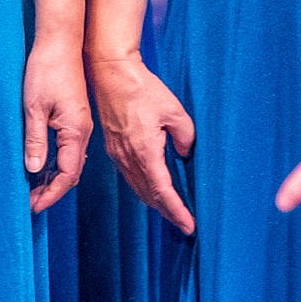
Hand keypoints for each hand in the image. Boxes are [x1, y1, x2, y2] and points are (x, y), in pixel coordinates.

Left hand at [24, 32, 92, 212]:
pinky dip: (57, 163)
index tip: (34, 206)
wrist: (61, 42)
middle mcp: (82, 131)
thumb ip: (36, 140)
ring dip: (54, 177)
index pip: (67, 174)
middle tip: (31, 202)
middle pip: (72, 172)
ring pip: (71, 161)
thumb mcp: (34, 107)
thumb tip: (34, 170)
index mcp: (75, 131)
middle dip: (53, 190)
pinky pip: (69, 149)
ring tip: (34, 189)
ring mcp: (80, 125)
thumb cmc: (46, 70)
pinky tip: (43, 165)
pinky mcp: (75, 118)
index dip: (51, 193)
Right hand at [90, 50, 194, 232]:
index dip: (176, 211)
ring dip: (155, 202)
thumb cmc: (142, 90)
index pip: (163, 192)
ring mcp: (119, 155)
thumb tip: (184, 153)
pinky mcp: (114, 148)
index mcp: (145, 152)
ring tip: (171, 211)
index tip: (189, 225)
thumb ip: (185, 136)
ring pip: (138, 188)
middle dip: (167, 212)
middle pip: (149, 196)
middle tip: (184, 224)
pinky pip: (130, 177)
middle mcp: (129, 159)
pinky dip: (143, 189)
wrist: (112, 76)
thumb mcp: (174, 111)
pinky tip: (151, 188)